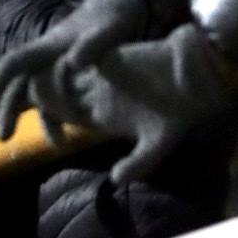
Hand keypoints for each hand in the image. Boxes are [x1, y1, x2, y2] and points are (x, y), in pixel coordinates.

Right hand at [0, 0, 150, 139]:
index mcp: (48, 46)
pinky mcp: (75, 80)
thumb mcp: (109, 27)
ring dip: (43, 121)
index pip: (16, 60)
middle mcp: (47, 60)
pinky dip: (61, 118)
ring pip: (40, 98)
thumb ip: (94, 44)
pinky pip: (60, 101)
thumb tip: (72, 64)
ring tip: (56, 145)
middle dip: (10, 110)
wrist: (127, 8)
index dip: (1, 77)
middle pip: (21, 86)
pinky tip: (71, 135)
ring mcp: (59, 71)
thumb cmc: (113, 15)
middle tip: (3, 138)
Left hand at [46, 24, 234, 182]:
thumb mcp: (156, 145)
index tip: (56, 139)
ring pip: (62, 77)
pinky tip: (68, 73)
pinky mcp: (107, 56)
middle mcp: (97, 94)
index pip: (68, 118)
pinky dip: (69, 64)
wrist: (195, 78)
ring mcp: (99, 75)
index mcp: (103, 113)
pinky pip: (79, 58)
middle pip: (58, 97)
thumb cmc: (177, 113)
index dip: (55, 126)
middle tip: (42, 111)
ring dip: (51, 84)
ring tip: (50, 94)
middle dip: (46, 104)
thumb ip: (136, 164)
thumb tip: (114, 181)